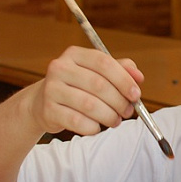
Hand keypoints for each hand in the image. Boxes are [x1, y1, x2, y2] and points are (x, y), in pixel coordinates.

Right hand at [28, 46, 143, 135]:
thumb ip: (121, 70)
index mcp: (75, 54)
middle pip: (99, 85)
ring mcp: (51, 89)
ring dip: (109, 116)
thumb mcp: (97, 73)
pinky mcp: (48, 110)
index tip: (136, 94)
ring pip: (90, 105)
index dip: (124, 80)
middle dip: (119, 102)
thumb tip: (139, 76)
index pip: (104, 63)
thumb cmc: (77, 87)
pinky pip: (78, 122)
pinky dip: (93, 127)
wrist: (42, 103)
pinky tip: (97, 126)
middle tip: (128, 112)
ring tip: (115, 121)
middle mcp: (60, 68)